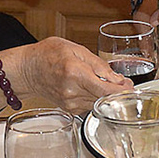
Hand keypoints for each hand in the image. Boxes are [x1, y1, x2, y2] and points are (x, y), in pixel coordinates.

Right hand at [4, 37, 129, 111]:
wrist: (27, 69)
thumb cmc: (48, 54)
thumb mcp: (75, 49)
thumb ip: (99, 64)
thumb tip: (117, 79)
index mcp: (75, 73)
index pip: (105, 89)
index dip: (122, 91)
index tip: (130, 88)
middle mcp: (72, 91)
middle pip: (104, 98)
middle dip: (117, 92)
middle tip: (125, 83)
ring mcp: (69, 102)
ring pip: (98, 103)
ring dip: (107, 95)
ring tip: (109, 83)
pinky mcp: (68, 108)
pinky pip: (89, 105)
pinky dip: (96, 98)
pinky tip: (94, 88)